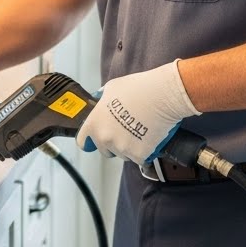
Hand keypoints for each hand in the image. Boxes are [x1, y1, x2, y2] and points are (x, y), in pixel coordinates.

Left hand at [77, 60, 200, 164]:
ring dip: (130, 147)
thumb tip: (100, 101)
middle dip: (114, 144)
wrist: (163, 95)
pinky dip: (145, 152)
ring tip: (141, 130)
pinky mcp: (139, 155)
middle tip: (126, 131)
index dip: (90, 140)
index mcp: (95, 123)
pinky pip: (140, 159)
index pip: (82, 141)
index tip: (95, 140)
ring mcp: (122, 148)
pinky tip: (150, 137)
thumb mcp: (112, 88)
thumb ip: (102, 99)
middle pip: (106, 150)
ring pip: (124, 155)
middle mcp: (105, 138)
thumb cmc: (140, 88)